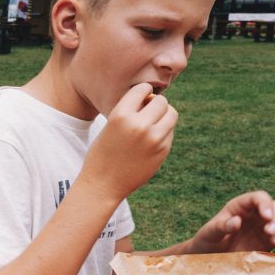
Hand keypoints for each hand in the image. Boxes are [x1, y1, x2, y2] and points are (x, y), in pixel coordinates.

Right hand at [82, 83, 176, 201]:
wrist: (103, 184)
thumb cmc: (103, 153)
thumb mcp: (109, 127)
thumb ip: (130, 112)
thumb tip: (154, 100)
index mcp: (120, 116)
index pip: (143, 89)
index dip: (143, 92)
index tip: (141, 98)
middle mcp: (139, 125)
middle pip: (161, 102)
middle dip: (155, 104)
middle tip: (147, 112)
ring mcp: (154, 139)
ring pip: (171, 114)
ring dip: (163, 115)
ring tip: (152, 123)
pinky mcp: (163, 150)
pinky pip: (170, 132)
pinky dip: (163, 132)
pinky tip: (149, 141)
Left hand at [187, 191, 274, 252]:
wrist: (210, 257)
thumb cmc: (207, 241)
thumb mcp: (208, 234)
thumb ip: (220, 226)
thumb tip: (236, 221)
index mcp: (240, 206)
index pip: (258, 197)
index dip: (265, 204)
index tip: (266, 217)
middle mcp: (255, 214)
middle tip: (269, 234)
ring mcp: (265, 226)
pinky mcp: (271, 240)